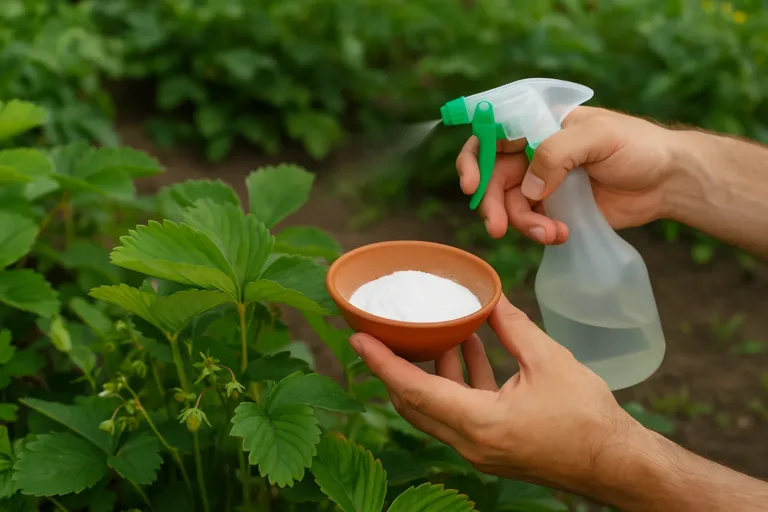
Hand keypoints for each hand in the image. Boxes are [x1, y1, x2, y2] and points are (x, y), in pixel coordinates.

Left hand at [348, 295, 645, 490]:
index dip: (383, 362)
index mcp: (480, 424)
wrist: (614, 463)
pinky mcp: (491, 448)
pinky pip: (460, 413)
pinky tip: (468, 349)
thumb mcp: (549, 361)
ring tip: (435, 331)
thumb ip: (513, 328)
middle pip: (415, 403)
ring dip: (431, 371)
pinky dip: (457, 382)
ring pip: (436, 409)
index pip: (416, 390)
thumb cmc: (587, 416)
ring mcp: (479, 449)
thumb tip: (491, 298)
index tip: (357, 338)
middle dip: (394, 367)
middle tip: (383, 334)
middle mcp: (470, 443)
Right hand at [456, 107, 678, 243]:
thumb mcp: (598, 137)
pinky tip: (561, 235)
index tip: (471, 186)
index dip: (474, 160)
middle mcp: (532, 152)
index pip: (491, 135)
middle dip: (491, 204)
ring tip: (551, 235)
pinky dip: (538, 232)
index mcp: (538, 124)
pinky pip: (529, 222)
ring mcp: (541, 182)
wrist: (667, 182)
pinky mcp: (552, 208)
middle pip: (492, 177)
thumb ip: (557, 153)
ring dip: (522, 223)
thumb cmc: (638, 146)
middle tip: (497, 228)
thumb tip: (528, 189)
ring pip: (508, 205)